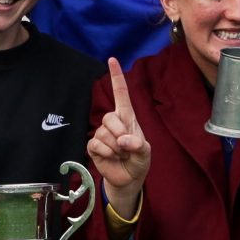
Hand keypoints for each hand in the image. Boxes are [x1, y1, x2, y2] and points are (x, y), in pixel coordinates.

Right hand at [85, 57, 150, 211]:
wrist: (128, 179)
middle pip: (110, 117)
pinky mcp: (93, 147)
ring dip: (115, 148)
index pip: (121, 94)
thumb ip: (138, 146)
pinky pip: (96, 144)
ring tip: (121, 155)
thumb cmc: (138, 161)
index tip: (112, 59)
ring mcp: (102, 134)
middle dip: (120, 134)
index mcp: (127, 117)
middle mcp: (113, 122)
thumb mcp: (145, 153)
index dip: (116, 77)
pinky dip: (106, 153)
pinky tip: (111, 157)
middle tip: (127, 148)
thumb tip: (123, 141)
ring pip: (103, 133)